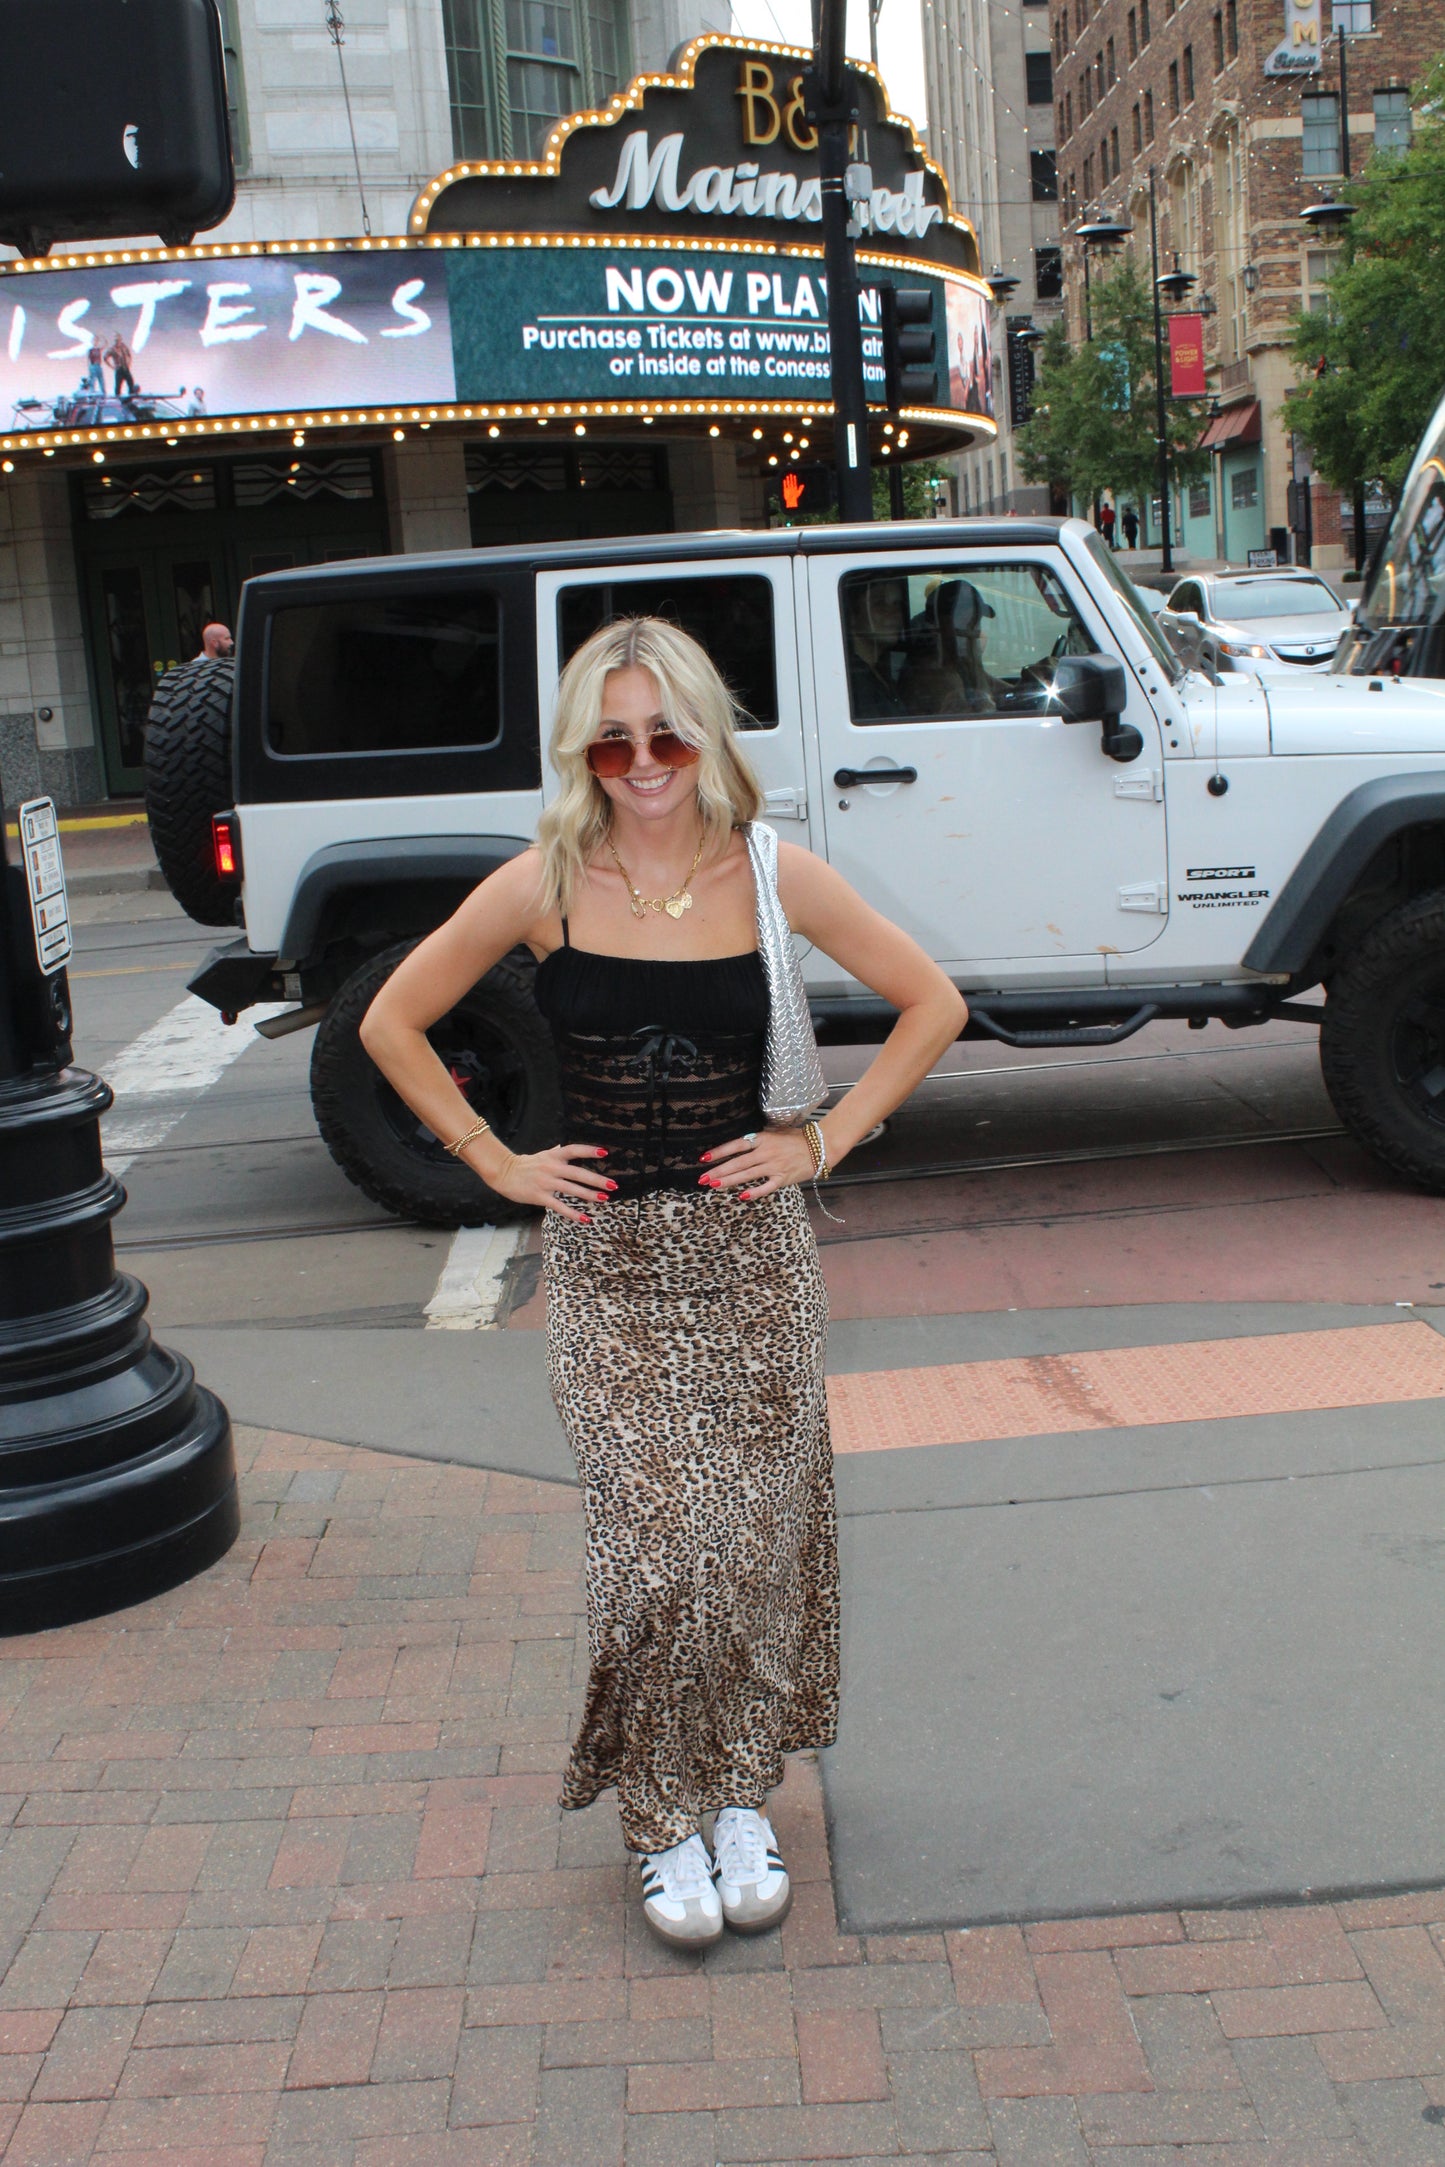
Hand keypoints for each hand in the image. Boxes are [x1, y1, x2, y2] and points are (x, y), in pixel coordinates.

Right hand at [485, 1143, 614, 1223]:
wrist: (504, 1173)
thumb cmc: (526, 1165)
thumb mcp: (542, 1155)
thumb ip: (556, 1153)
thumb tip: (564, 1148)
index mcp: (553, 1156)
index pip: (574, 1150)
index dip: (589, 1151)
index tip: (605, 1153)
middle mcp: (551, 1168)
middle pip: (577, 1173)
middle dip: (596, 1179)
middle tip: (613, 1185)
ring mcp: (545, 1182)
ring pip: (571, 1189)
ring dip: (589, 1195)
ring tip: (605, 1199)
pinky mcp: (539, 1196)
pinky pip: (559, 1206)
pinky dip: (573, 1213)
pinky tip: (586, 1219)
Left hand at [698, 1125, 816, 1201]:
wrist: (819, 1148)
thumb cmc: (796, 1139)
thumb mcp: (775, 1132)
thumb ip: (757, 1139)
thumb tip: (738, 1145)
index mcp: (763, 1139)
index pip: (736, 1145)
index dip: (720, 1152)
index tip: (704, 1158)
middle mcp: (766, 1152)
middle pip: (738, 1162)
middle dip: (719, 1171)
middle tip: (703, 1178)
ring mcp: (774, 1166)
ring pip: (748, 1175)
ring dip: (729, 1180)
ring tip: (714, 1185)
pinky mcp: (783, 1178)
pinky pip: (766, 1187)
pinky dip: (755, 1192)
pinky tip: (742, 1196)